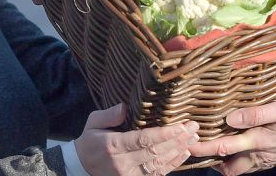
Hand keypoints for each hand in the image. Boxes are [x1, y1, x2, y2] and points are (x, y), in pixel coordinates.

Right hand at [75, 104, 199, 175]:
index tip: (181, 127)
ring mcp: (130, 175)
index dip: (164, 135)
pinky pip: (157, 174)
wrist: (82, 167)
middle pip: (155, 152)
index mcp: (113, 145)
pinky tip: (184, 153)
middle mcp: (123, 163)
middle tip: (193, 128)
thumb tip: (125, 107)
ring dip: (178, 151)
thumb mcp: (93, 122)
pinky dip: (173, 164)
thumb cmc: (90, 140)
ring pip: (159, 164)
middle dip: (177, 140)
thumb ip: (109, 115)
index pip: (143, 140)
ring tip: (193, 138)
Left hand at [187, 95, 275, 175]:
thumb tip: (229, 119)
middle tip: (196, 150)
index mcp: (260, 142)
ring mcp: (268, 158)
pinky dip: (238, 157)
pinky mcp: (275, 156)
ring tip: (212, 146)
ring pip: (240, 167)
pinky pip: (251, 162)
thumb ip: (255, 114)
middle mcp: (261, 154)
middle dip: (212, 162)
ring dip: (224, 160)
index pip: (224, 148)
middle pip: (230, 167)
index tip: (186, 145)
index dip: (203, 148)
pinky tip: (236, 143)